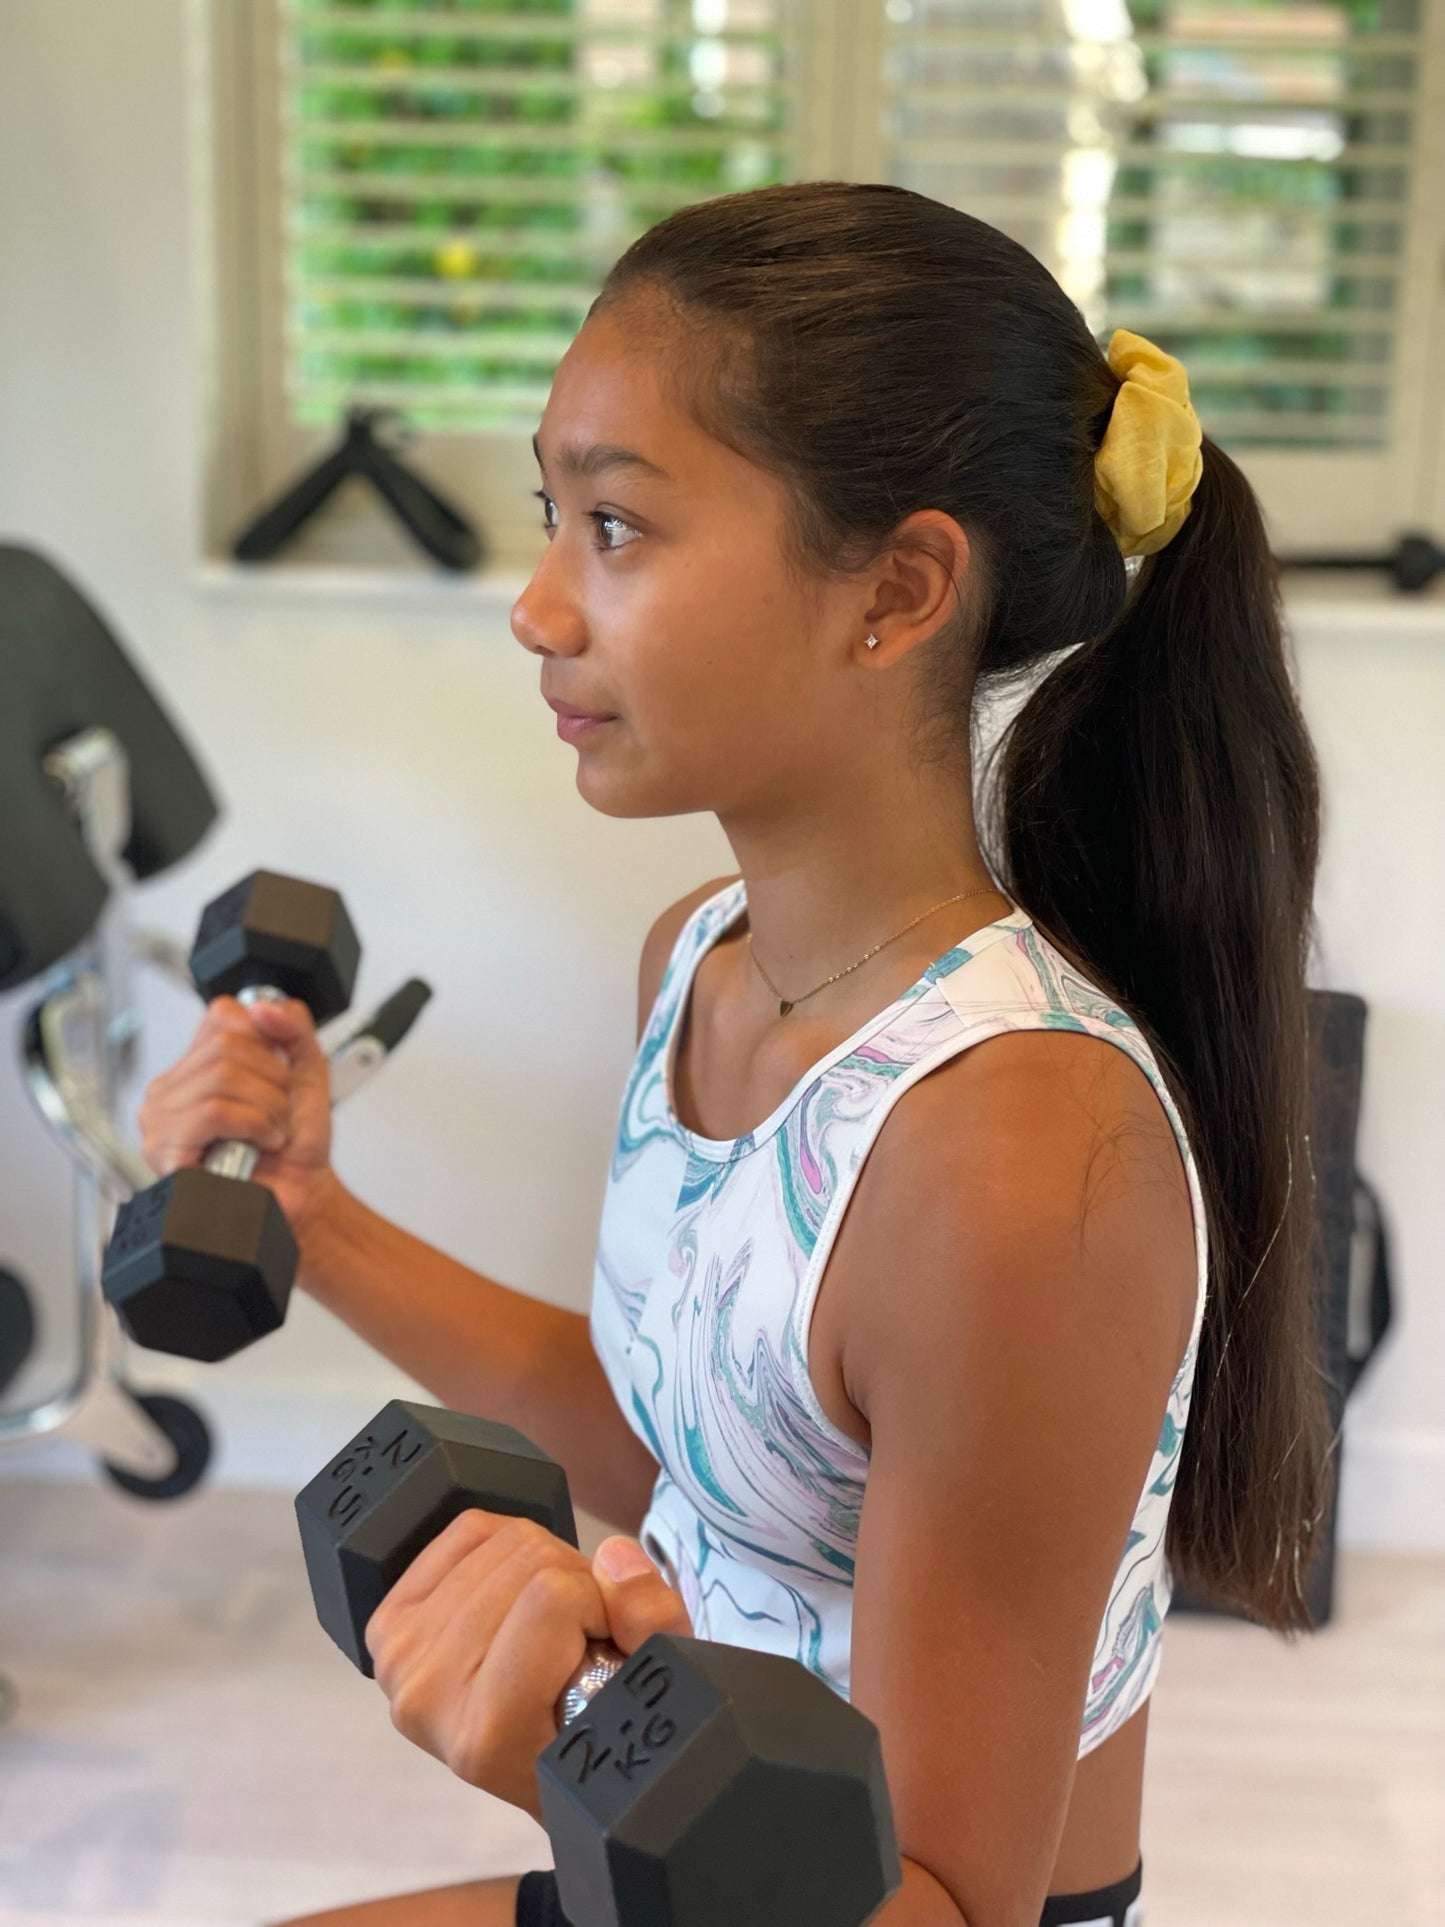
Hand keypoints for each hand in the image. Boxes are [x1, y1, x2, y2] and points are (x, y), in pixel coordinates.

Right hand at [138, 995, 335, 1233]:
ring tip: (270, 1131)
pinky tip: (259, 1143)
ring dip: (267, 1107)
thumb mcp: (306, 1071)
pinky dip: (253, 1124)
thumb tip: (262, 1007)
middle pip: (227, 1046)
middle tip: (278, 1111)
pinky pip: (214, 1113)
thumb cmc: (296, 1142)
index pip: (222, 1014)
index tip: (279, 1073)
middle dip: (273, 1081)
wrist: (302, 1193)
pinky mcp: (166, 1150)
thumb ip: (293, 1027)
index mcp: (198, 1064)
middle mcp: (172, 1088)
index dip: (265, 1039)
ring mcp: (162, 1119)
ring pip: (222, 1078)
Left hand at [364, 1513, 693, 1820]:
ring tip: (552, 1621)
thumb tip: (614, 1557)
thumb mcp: (652, 1689)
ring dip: (546, 1565)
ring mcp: (399, 1657)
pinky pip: (465, 1531)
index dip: (600, 1607)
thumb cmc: (593, 1733)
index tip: (604, 1648)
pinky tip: (518, 1591)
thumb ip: (655, 1625)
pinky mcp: (389, 1623)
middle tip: (580, 1633)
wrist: (536, 1763)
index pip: (554, 1598)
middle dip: (576, 1582)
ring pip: (501, 1539)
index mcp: (488, 1732)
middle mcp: (427, 1696)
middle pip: (528, 1558)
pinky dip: (507, 1544)